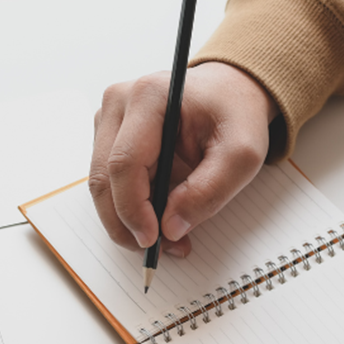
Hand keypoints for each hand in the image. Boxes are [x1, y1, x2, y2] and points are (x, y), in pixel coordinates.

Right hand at [89, 62, 277, 256]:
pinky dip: (128, 208)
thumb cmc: (234, 115)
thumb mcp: (242, 154)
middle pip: (104, 178)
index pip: (124, 163)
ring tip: (164, 238)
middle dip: (125, 223)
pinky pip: (108, 182)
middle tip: (156, 250)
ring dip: (126, 220)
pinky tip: (156, 217)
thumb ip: (209, 191)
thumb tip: (170, 228)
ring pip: (102, 184)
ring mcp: (108, 118)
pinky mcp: (108, 135)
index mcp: (149, 96)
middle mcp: (119, 103)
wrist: (229, 93)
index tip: (153, 240)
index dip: (133, 209)